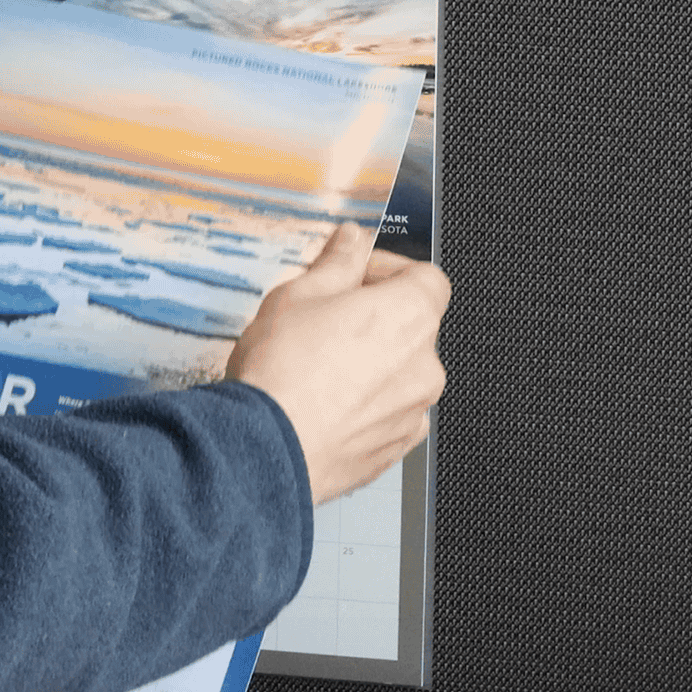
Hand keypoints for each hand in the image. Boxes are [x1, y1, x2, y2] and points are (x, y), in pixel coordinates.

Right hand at [227, 223, 450, 504]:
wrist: (265, 449)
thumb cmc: (281, 373)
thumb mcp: (298, 294)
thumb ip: (337, 263)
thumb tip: (351, 242)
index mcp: (410, 315)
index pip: (426, 277)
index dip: (388, 270)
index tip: (355, 274)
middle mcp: (425, 365)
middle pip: (413, 326)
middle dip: (375, 318)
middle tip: (325, 320)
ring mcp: (413, 411)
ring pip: (400, 373)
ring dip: (371, 364)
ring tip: (319, 368)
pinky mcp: (395, 449)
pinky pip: (389, 414)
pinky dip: (367, 406)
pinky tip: (326, 403)